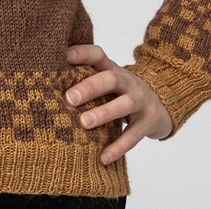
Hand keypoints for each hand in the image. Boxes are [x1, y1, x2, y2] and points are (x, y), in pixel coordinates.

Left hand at [64, 44, 171, 164]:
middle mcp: (127, 82)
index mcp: (112, 69)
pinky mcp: (148, 122)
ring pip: (124, 104)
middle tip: (69, 98)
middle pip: (110, 78)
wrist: (163, 102)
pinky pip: (133, 136)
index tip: (64, 55)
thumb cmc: (122, 91)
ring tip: (85, 123)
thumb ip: (86, 78)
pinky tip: (102, 158)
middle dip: (89, 87)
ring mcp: (140, 101)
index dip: (82, 53)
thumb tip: (47, 82)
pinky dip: (118, 147)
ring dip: (104, 113)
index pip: (98, 55)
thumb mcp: (108, 80)